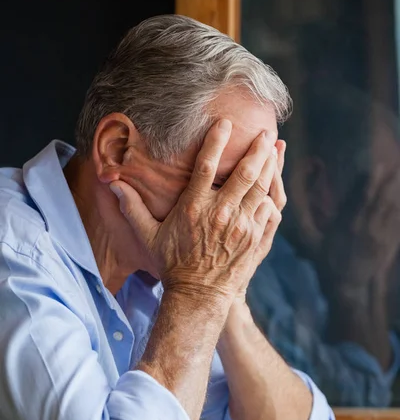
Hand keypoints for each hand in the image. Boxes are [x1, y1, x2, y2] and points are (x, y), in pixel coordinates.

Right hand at [110, 120, 277, 306]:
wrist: (199, 296)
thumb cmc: (173, 264)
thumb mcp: (149, 236)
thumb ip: (132, 208)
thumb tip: (112, 184)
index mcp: (194, 208)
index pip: (207, 166)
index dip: (216, 141)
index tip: (225, 123)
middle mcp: (221, 214)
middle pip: (244, 173)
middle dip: (256, 149)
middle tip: (264, 132)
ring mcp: (241, 226)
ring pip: (261, 188)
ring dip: (269, 166)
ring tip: (274, 149)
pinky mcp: (255, 239)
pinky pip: (270, 210)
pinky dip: (274, 194)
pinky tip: (276, 182)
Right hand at [318, 163, 399, 292]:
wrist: (347, 285)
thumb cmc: (327, 262)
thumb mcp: (312, 241)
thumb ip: (305, 220)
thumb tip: (292, 203)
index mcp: (345, 224)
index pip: (359, 197)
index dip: (368, 181)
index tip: (374, 167)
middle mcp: (363, 227)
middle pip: (378, 199)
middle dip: (387, 181)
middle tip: (395, 165)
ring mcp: (378, 236)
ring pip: (391, 208)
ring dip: (396, 191)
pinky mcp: (388, 244)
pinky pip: (397, 222)